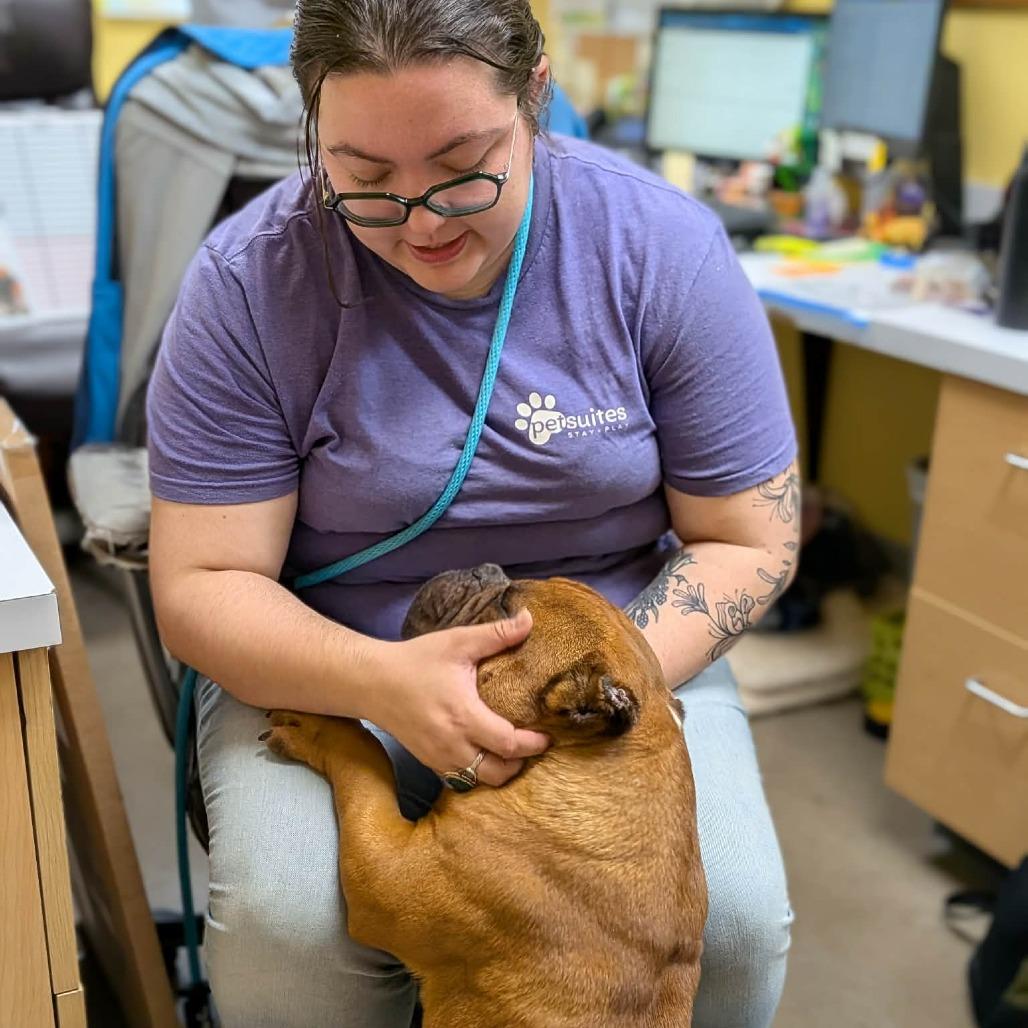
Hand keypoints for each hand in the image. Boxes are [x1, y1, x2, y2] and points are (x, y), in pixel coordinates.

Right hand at [362, 608, 549, 786]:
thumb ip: (496, 634)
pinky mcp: (428, 761)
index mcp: (464, 716)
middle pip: (498, 772)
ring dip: (500, 770)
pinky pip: (460, 780)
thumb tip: (529, 619)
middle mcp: (452, 744)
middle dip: (520, 763)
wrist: (371, 681)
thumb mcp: (457, 642)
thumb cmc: (416, 660)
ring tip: (511, 751)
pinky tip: (484, 754)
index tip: (547, 735)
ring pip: (479, 780)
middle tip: (532, 745)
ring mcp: (438, 757)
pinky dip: (477, 773)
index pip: (509, 744)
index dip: (533, 744)